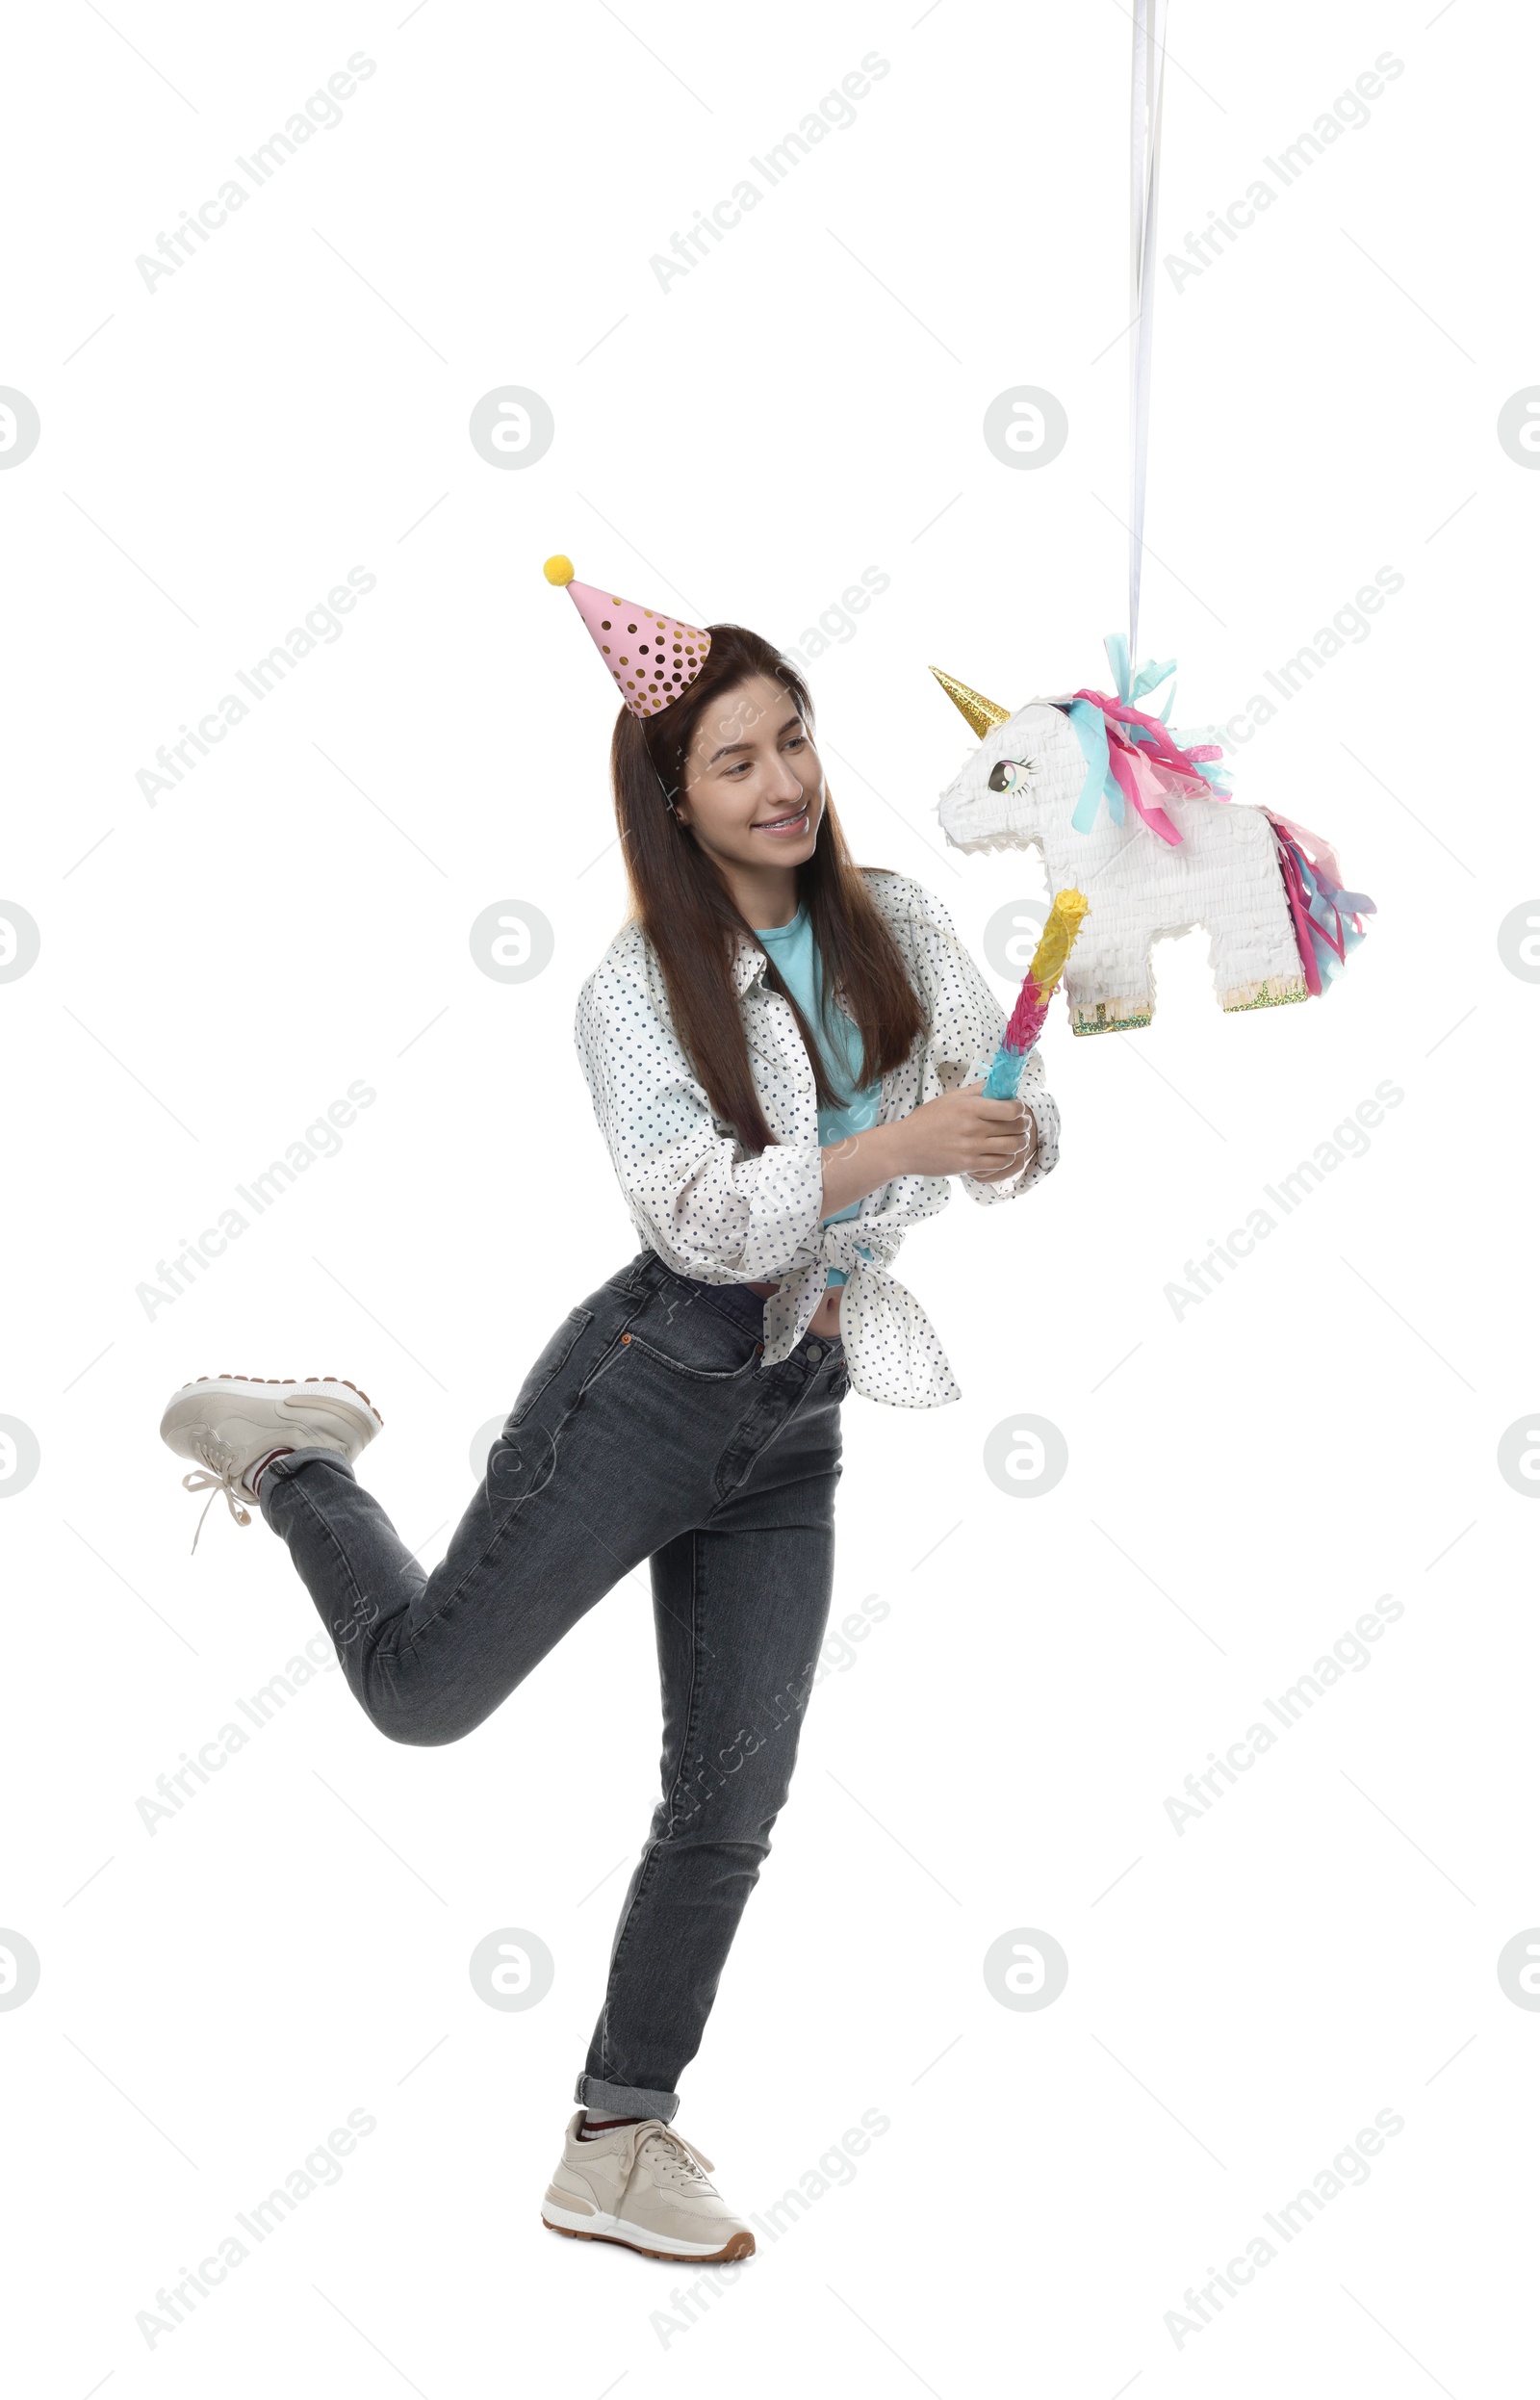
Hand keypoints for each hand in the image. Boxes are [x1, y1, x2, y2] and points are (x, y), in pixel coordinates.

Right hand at [893, 1080, 1036, 1181]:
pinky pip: (1000, 1163)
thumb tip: (998, 1083)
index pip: (1011, 1108)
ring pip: (1012, 1147)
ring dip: (1019, 1143)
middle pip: (1016, 1127)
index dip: (1020, 1109)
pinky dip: (1007, 1158)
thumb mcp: (949, 1098)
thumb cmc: (926, 1120)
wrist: (904, 1146)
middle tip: (1022, 1124)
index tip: (1017, 1109)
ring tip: (1016, 1140)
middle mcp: (973, 1127)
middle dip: (1024, 1125)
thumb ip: (976, 1090)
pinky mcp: (968, 1165)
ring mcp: (971, 1148)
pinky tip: (1002, 1154)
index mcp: (970, 1107)